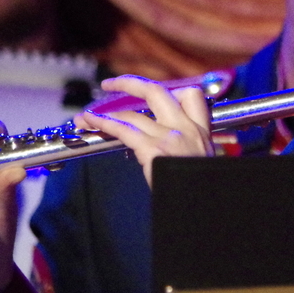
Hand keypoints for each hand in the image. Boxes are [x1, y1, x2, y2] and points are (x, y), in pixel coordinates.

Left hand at [74, 74, 213, 187]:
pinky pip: (124, 130)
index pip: (191, 95)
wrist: (206, 208)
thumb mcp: (202, 161)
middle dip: (130, 84)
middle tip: (111, 84)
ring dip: (105, 113)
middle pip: (157, 91)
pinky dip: (103, 123)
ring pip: (133, 114)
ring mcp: (172, 137)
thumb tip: (166, 152)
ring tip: (87, 116)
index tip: (150, 93)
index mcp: (202, 132)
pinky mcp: (155, 150)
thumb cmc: (201, 190)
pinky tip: (90, 122)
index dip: (169, 89)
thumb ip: (187, 150)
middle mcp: (188, 128)